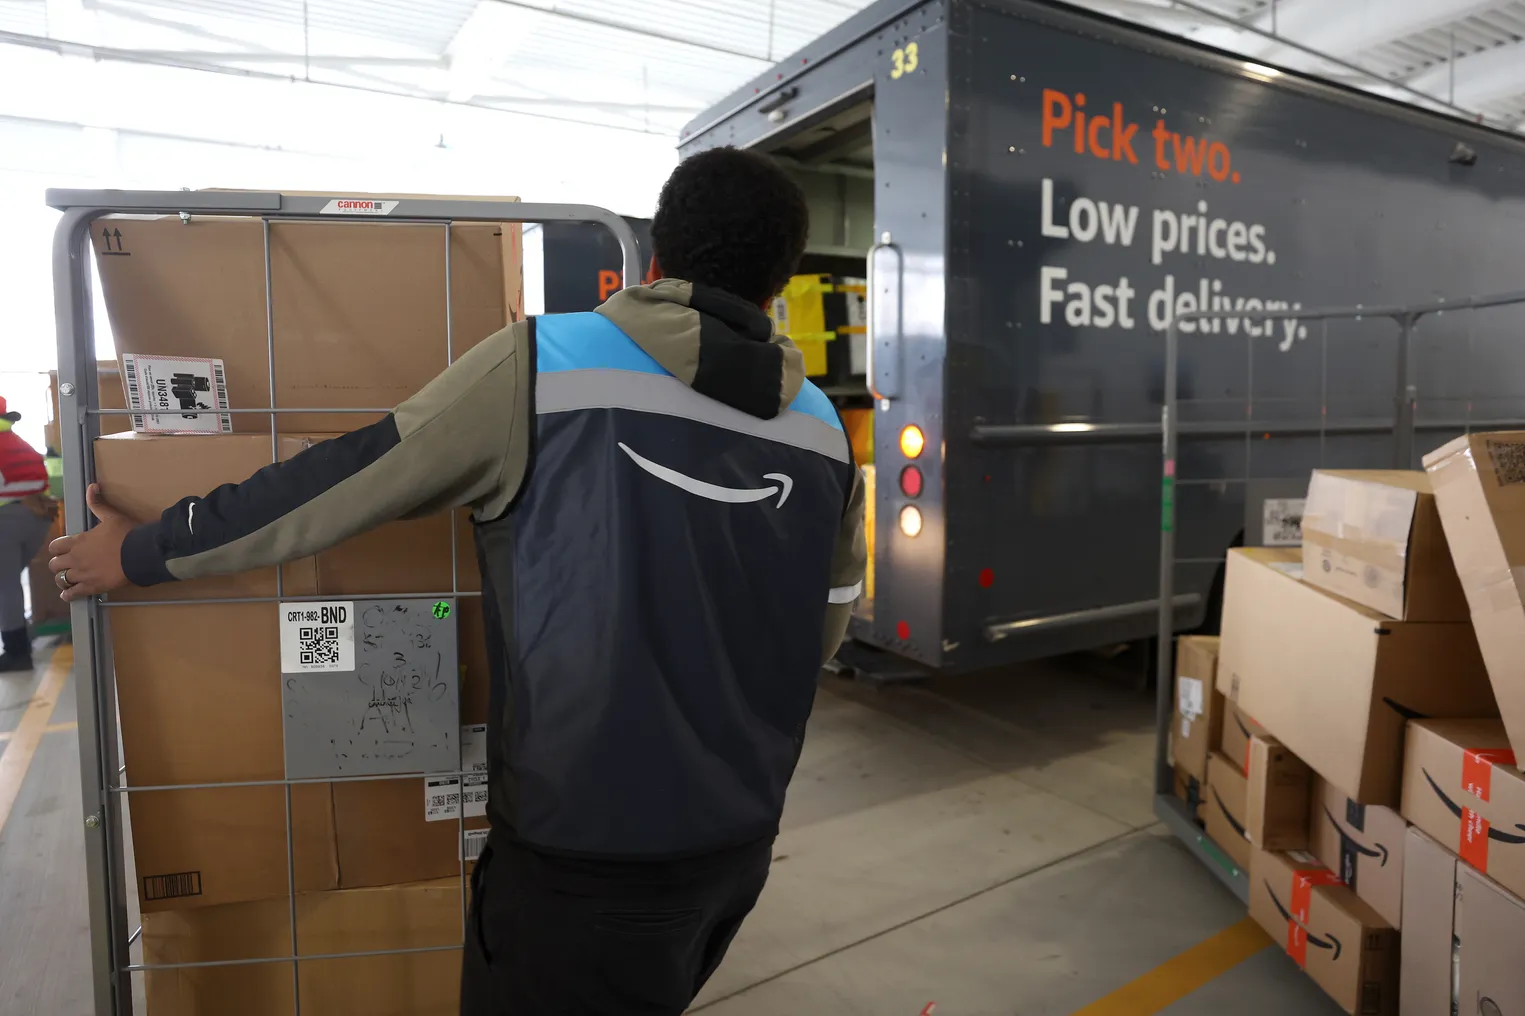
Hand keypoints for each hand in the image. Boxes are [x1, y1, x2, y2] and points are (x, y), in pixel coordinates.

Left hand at [47, 484, 133, 601]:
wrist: (140, 554)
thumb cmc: (127, 534)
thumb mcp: (112, 516)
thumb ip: (98, 503)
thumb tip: (92, 485)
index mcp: (78, 541)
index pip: (55, 547)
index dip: (57, 549)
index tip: (63, 550)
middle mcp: (75, 558)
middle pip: (55, 564)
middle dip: (59, 564)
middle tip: (67, 565)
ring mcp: (82, 574)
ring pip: (61, 580)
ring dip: (63, 579)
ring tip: (68, 580)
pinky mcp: (92, 587)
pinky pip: (73, 594)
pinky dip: (68, 595)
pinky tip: (68, 595)